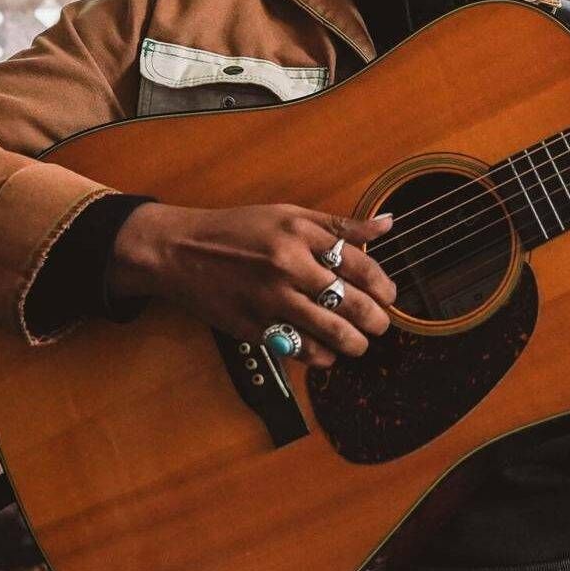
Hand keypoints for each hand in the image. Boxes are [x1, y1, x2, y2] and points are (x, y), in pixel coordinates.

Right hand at [106, 203, 397, 367]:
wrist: (179, 251)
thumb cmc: (238, 229)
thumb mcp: (289, 214)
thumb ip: (339, 224)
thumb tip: (388, 223)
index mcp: (300, 232)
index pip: (360, 263)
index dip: (383, 285)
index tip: (390, 296)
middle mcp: (288, 265)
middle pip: (351, 300)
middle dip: (375, 320)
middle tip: (380, 324)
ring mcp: (270, 298)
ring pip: (331, 331)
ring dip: (354, 343)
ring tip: (359, 344)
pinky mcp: (254, 326)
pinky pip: (300, 349)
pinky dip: (321, 356)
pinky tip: (327, 352)